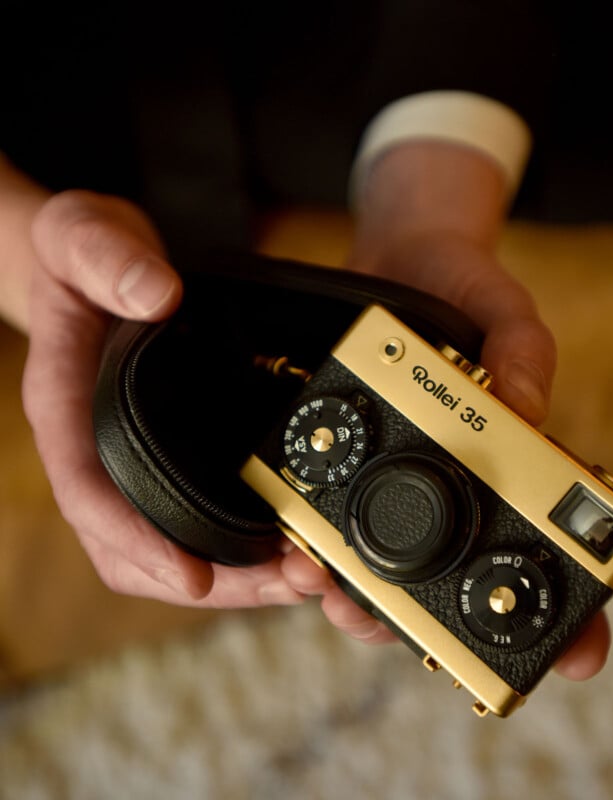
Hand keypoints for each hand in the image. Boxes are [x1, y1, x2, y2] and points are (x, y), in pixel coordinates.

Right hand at [21, 190, 305, 608]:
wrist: (94, 265)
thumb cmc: (81, 257)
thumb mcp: (83, 236)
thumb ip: (111, 260)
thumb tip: (158, 295)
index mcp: (65, 410)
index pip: (89, 495)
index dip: (137, 543)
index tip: (193, 576)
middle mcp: (92, 451)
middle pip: (133, 548)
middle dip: (211, 579)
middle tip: (287, 582)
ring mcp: (127, 463)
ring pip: (166, 548)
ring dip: (232, 576)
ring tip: (300, 574)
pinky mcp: (162, 460)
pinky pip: (189, 522)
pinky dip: (234, 546)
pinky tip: (283, 542)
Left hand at [282, 141, 610, 675]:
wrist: (404, 253)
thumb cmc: (467, 286)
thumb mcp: (507, 311)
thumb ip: (525, 353)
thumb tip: (527, 409)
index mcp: (499, 465)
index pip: (525, 547)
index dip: (554, 607)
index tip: (559, 649)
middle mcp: (441, 484)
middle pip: (434, 577)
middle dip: (407, 617)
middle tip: (375, 621)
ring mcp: (387, 474)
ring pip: (370, 558)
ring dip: (346, 585)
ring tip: (318, 584)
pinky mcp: (340, 454)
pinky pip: (322, 503)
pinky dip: (307, 530)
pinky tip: (289, 539)